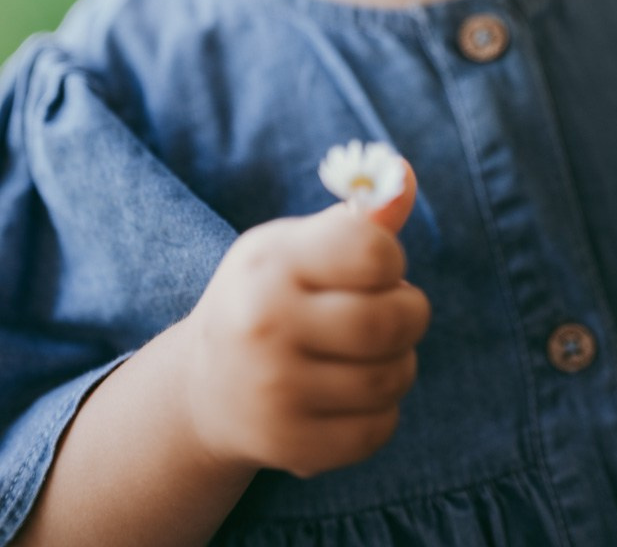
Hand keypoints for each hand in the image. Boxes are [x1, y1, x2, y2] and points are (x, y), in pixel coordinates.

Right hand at [181, 163, 429, 477]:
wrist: (204, 387)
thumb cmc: (268, 297)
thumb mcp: (297, 247)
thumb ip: (359, 218)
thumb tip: (407, 173)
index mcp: (271, 262)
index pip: (375, 252)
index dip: (391, 259)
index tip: (374, 266)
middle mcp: (266, 325)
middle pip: (392, 320)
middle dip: (409, 313)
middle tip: (391, 312)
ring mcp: (276, 392)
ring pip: (395, 376)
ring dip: (399, 361)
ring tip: (370, 352)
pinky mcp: (292, 447)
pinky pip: (381, 428)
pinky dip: (382, 409)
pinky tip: (352, 393)